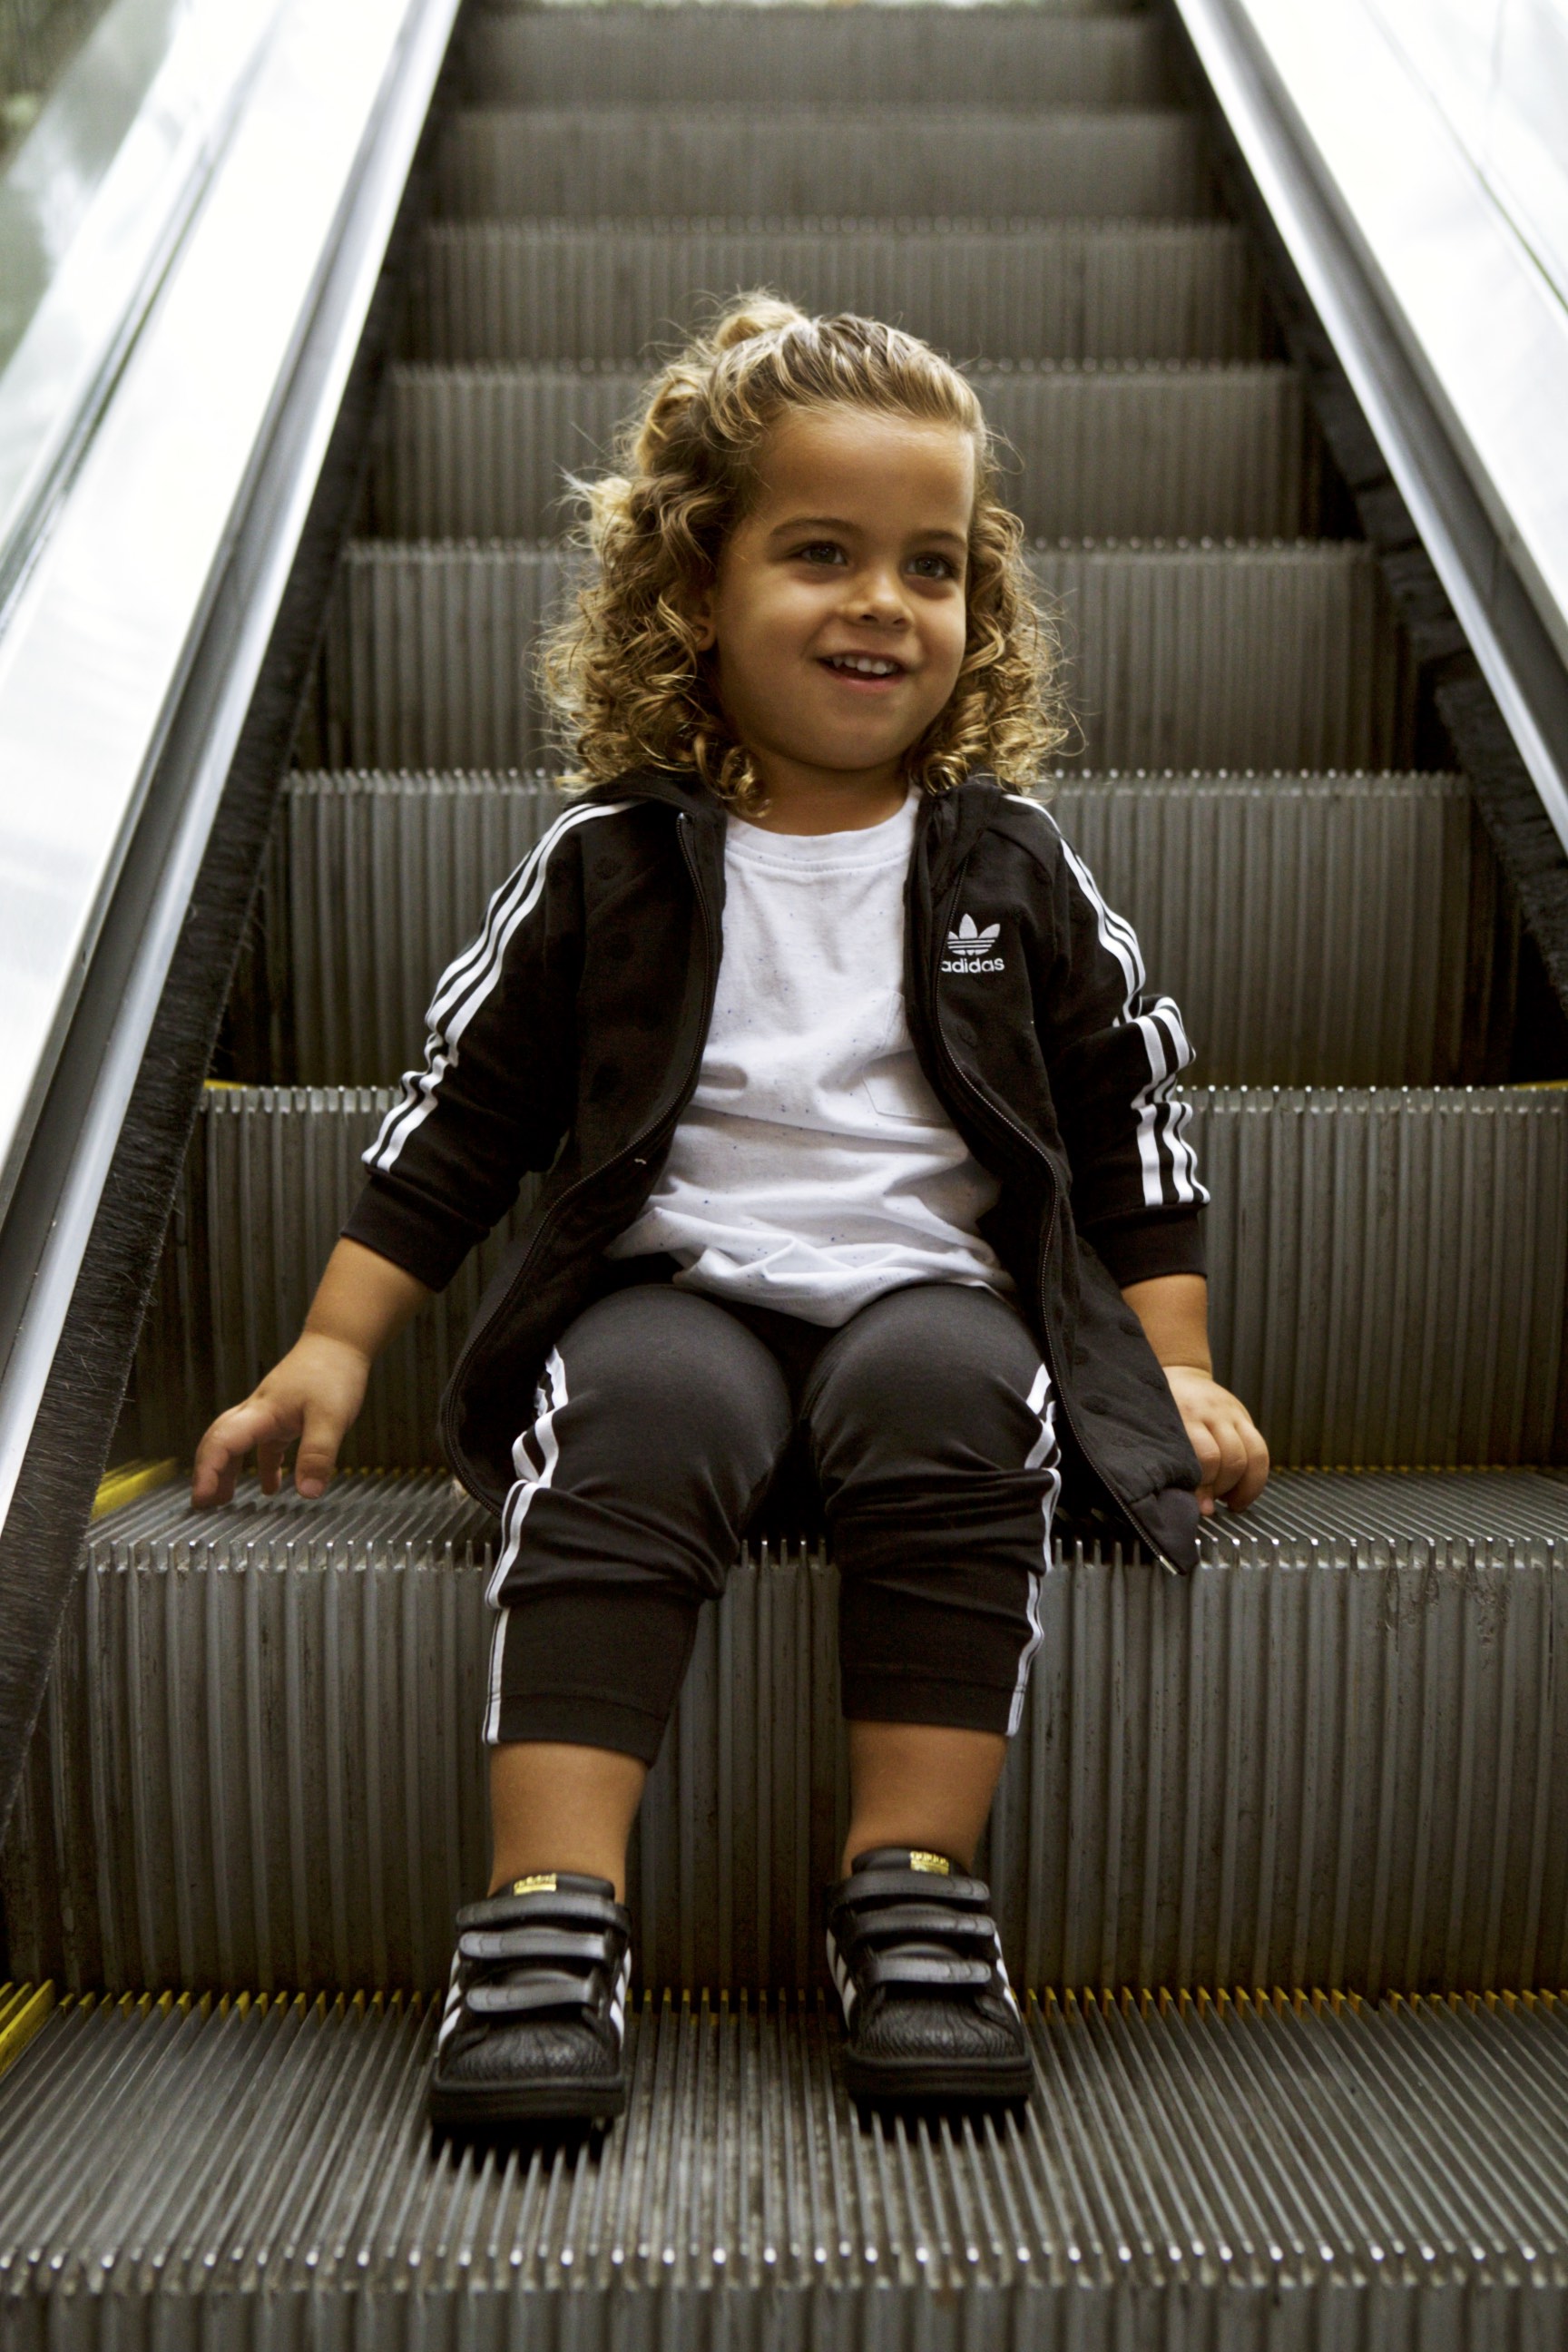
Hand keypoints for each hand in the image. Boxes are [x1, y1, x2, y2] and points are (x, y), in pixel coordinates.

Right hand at [191, 1332, 370, 1506]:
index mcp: (262, 1412)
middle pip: (218, 1442)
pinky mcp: (283, 1416)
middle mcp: (258, 1412)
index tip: (201, 1498)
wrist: (341, 1342)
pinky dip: (262, 1466)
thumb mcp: (331, 1417)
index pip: (222, 1442)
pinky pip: (263, 1445)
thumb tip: (307, 1492)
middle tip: (203, 1503)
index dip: (207, 1471)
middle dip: (206, 1472)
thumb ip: (318, 1455)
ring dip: (227, 1470)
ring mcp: (269, 1414)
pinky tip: (272, 1486)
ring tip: (223, 1499)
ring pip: (236, 1444)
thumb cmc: (333, 1371)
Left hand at [1160, 1364, 1268, 1516]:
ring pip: (1251, 1456)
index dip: (1205, 1487)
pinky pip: (1261, 1451)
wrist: (1181, 1374)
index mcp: (1185, 1415)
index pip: (1205, 1457)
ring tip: (1229, 1501)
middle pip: (1231, 1459)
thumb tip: (1200, 1508)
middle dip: (1223, 1489)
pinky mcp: (1245, 1418)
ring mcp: (1232, 1414)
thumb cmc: (1164, 1411)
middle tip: (1209, 1502)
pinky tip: (1242, 1494)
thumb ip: (1176, 1465)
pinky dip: (1256, 1479)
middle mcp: (1211, 1413)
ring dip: (1242, 1487)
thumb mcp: (1162, 1432)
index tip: (1198, 1506)